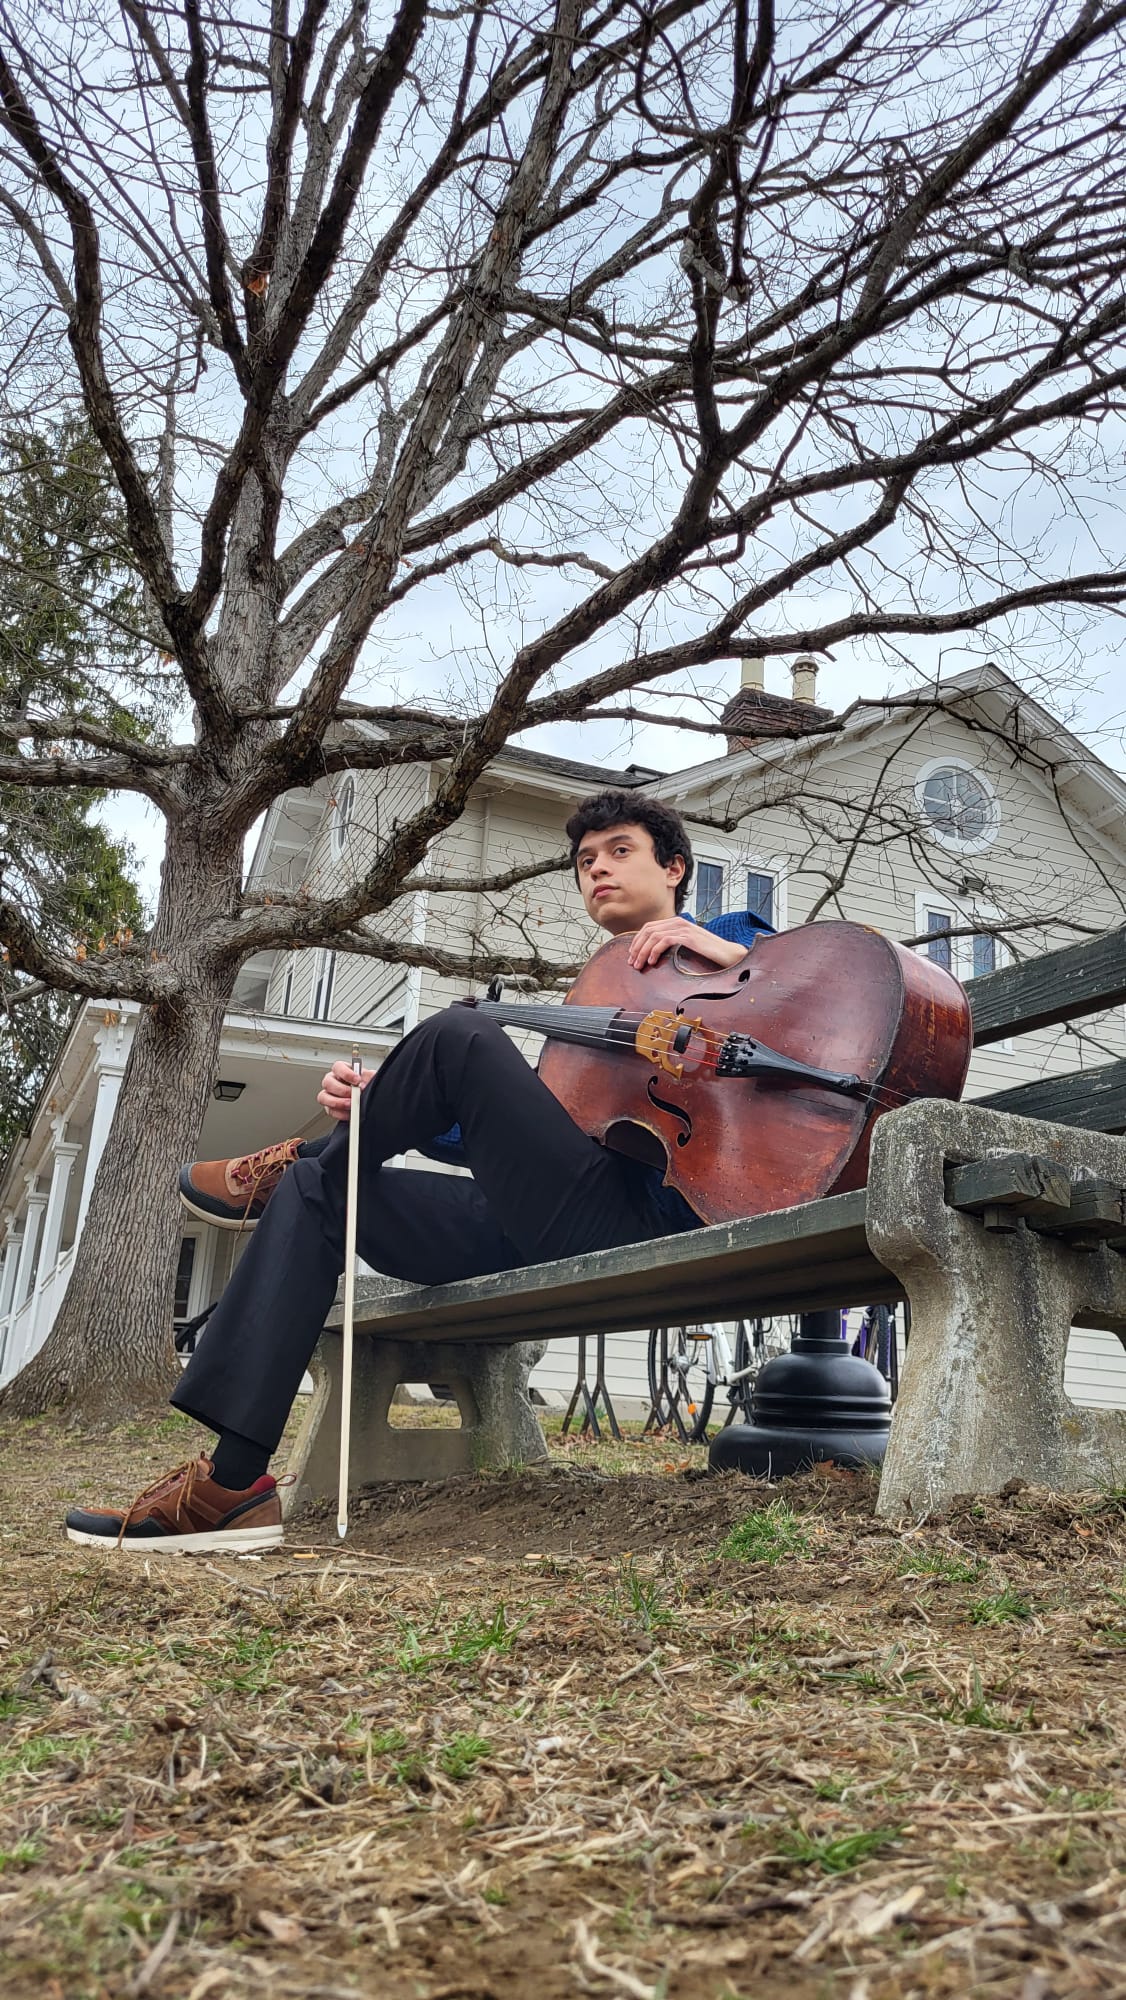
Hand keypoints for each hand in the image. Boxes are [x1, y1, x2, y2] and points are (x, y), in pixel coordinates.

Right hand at [317, 1059, 375, 1121]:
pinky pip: (329, 1110)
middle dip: (342, 1090)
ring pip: (323, 1097)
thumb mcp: (370, 1078)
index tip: (357, 1080)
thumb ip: (369, 1076)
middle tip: (354, 1095)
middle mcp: (332, 1081)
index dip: (346, 1073)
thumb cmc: (366, 1086)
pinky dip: (340, 1113)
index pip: (337, 1067)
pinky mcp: (329, 1107)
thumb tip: (367, 1078)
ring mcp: (329, 1094)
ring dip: (338, 1102)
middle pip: (328, 1082)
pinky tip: (349, 1113)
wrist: (368, 1100)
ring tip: (351, 1105)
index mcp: (341, 1070)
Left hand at [626, 918, 746, 970]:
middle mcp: (678, 922)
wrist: (729, 954)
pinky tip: (651, 962)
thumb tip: (653, 954)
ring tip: (639, 965)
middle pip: (648, 930)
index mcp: (677, 922)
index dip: (637, 941)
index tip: (631, 955)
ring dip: (642, 951)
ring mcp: (684, 928)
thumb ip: (673, 944)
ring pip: (653, 936)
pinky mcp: (688, 936)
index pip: (649, 927)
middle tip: (631, 962)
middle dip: (636, 947)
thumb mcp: (687, 946)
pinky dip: (654, 951)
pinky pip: (664, 940)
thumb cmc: (709, 954)